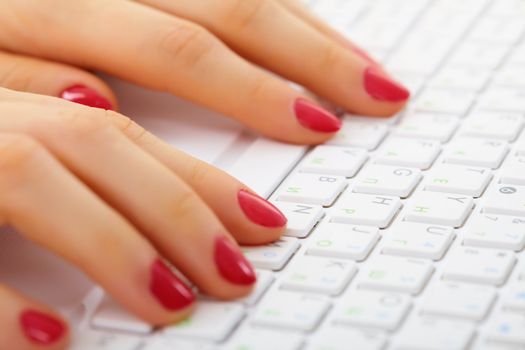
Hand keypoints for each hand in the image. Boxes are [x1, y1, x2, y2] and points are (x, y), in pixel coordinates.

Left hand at [0, 0, 408, 144]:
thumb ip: (19, 82)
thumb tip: (100, 102)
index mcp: (53, 3)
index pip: (179, 49)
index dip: (256, 90)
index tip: (316, 127)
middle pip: (231, 6)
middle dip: (312, 56)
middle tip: (379, 94)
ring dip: (309, 28)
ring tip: (363, 67)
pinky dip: (275, 1)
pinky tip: (303, 23)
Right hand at [0, 88, 287, 349]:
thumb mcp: (17, 160)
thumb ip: (76, 171)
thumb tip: (156, 198)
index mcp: (21, 108)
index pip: (126, 132)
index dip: (200, 177)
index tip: (263, 220)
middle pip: (97, 141)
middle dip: (179, 208)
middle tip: (236, 271)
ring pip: (33, 174)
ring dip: (114, 245)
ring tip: (172, 304)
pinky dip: (2, 299)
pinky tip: (51, 337)